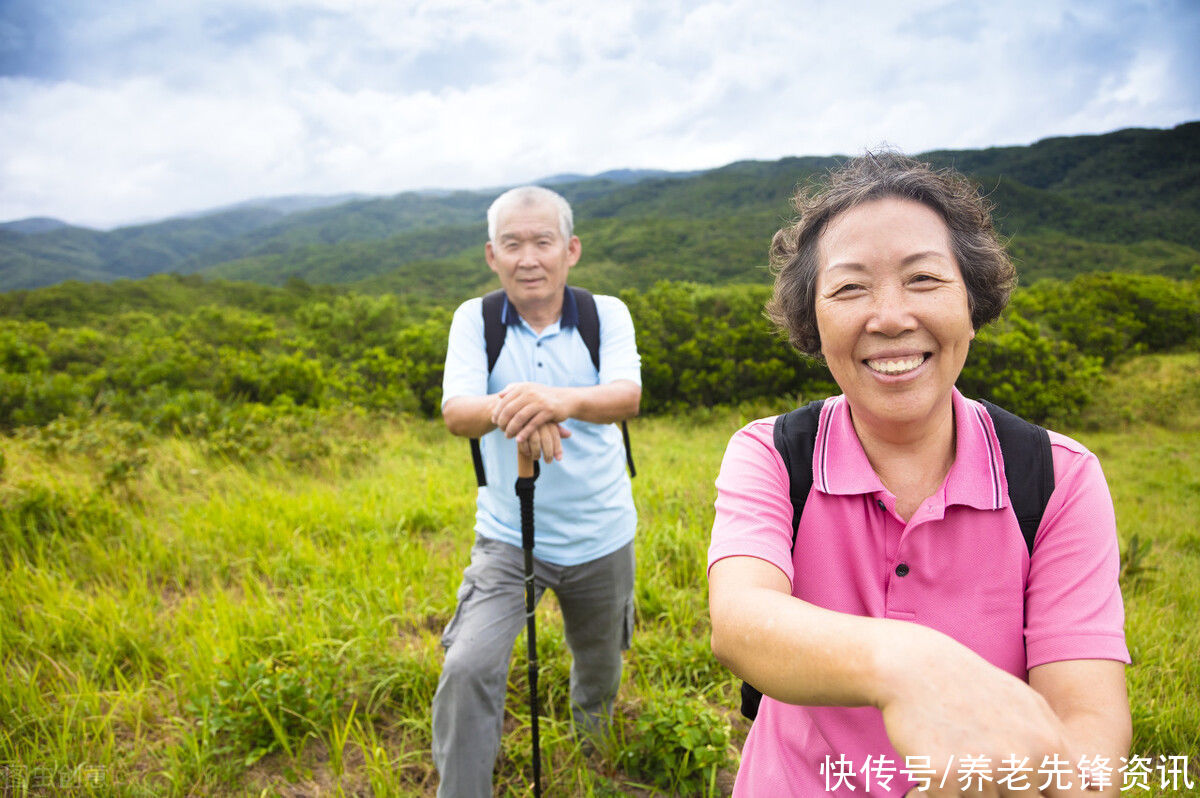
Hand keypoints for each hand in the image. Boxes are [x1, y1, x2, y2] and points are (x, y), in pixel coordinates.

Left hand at [492, 382, 572, 446]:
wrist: (565, 399)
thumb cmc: (543, 396)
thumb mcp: (528, 389)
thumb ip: (513, 389)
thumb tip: (499, 395)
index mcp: (523, 388)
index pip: (504, 401)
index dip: (497, 412)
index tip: (494, 422)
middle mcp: (530, 393)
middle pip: (510, 410)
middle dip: (503, 422)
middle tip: (501, 430)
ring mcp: (540, 402)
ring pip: (520, 418)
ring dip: (512, 429)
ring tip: (508, 436)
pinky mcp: (548, 411)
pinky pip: (533, 424)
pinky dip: (524, 433)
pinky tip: (519, 440)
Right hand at [516, 420, 571, 463]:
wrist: (512, 410)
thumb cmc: (532, 418)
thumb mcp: (545, 422)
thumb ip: (556, 429)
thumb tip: (569, 434)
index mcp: (547, 419)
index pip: (555, 435)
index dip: (558, 448)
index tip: (559, 459)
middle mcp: (538, 420)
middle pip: (547, 439)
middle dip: (548, 453)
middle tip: (548, 462)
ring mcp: (527, 423)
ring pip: (535, 441)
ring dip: (536, 453)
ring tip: (536, 458)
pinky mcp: (517, 427)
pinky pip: (523, 441)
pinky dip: (526, 449)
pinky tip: (527, 453)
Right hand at [883, 629, 1093, 796]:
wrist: (915, 666)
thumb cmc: (975, 686)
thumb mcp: (1030, 705)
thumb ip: (1065, 747)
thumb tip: (1097, 785)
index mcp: (1048, 746)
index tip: (1025, 787)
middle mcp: (1020, 761)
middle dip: (1005, 793)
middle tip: (984, 762)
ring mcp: (982, 769)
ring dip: (973, 792)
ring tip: (961, 757)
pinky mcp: (942, 777)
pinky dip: (942, 791)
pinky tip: (938, 762)